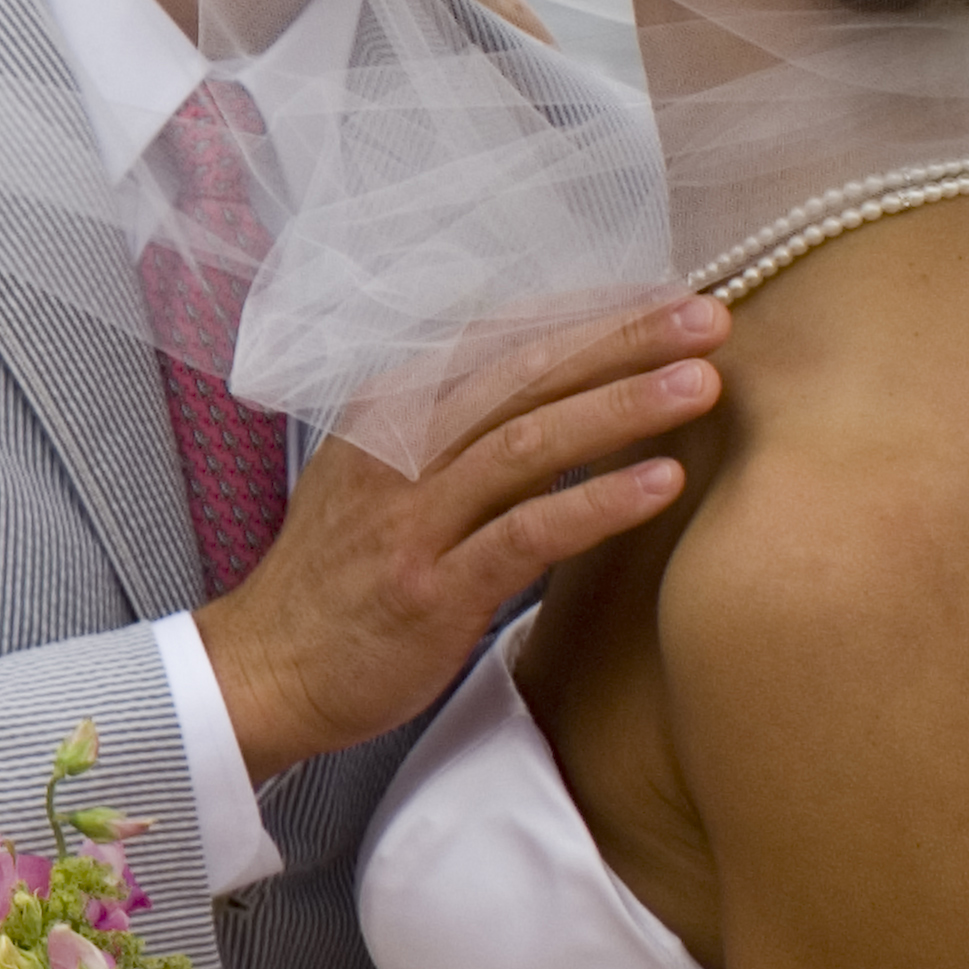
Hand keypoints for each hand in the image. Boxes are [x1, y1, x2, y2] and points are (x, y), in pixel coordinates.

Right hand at [194, 298, 726, 781]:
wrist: (263, 672)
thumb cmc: (335, 580)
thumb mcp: (376, 478)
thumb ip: (448, 433)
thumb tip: (549, 395)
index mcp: (388, 413)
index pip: (497, 339)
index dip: (584, 313)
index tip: (662, 295)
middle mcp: (398, 451)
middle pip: (522, 374)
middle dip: (620, 339)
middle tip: (705, 318)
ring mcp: (413, 519)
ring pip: (528, 441)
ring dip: (620, 407)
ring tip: (699, 385)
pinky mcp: (433, 588)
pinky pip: (526, 533)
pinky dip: (596, 502)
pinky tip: (660, 484)